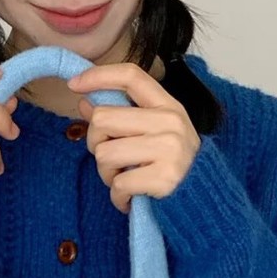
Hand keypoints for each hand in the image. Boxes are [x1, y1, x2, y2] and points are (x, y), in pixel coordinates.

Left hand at [67, 63, 200, 213]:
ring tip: (125, 180)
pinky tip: (132, 198)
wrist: (202, 202)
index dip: (99, 76)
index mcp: (168, 106)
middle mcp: (170, 122)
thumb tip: (85, 102)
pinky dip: (118, 197)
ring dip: (106, 174)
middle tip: (113, 161)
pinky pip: (118, 184)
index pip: (131, 76)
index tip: (74, 83)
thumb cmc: (172, 166)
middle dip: (96, 143)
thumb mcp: (154, 133)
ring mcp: (169, 149)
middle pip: (103, 118)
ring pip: (104, 153)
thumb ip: (122, 117)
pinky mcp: (164, 178)